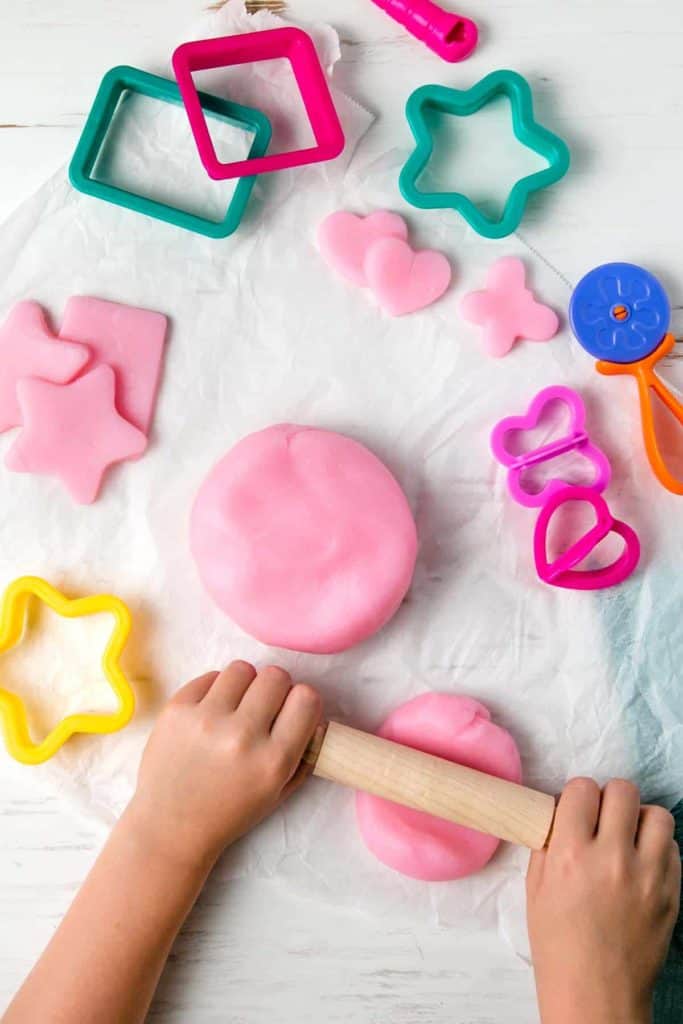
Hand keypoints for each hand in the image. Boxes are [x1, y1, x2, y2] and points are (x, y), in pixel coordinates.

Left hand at [128, 662, 321, 871]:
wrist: (170, 827)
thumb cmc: (229, 812)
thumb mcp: (278, 793)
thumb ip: (305, 755)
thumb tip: (315, 716)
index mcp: (273, 760)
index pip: (306, 698)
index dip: (301, 701)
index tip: (290, 711)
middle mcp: (242, 736)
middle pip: (275, 675)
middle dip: (274, 689)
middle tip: (261, 709)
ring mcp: (205, 720)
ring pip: (242, 669)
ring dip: (244, 686)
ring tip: (234, 708)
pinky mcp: (176, 710)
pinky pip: (209, 676)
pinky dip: (215, 691)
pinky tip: (210, 713)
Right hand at [527, 778, 679, 1023]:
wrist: (596, 993)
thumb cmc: (558, 944)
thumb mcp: (536, 888)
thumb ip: (550, 844)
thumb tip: (562, 814)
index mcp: (571, 855)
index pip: (582, 789)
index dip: (578, 797)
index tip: (576, 810)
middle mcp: (613, 858)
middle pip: (622, 791)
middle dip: (609, 800)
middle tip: (603, 820)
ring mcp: (648, 876)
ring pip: (657, 814)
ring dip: (640, 820)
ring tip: (628, 838)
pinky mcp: (671, 893)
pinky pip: (673, 848)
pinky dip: (658, 848)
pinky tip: (643, 864)